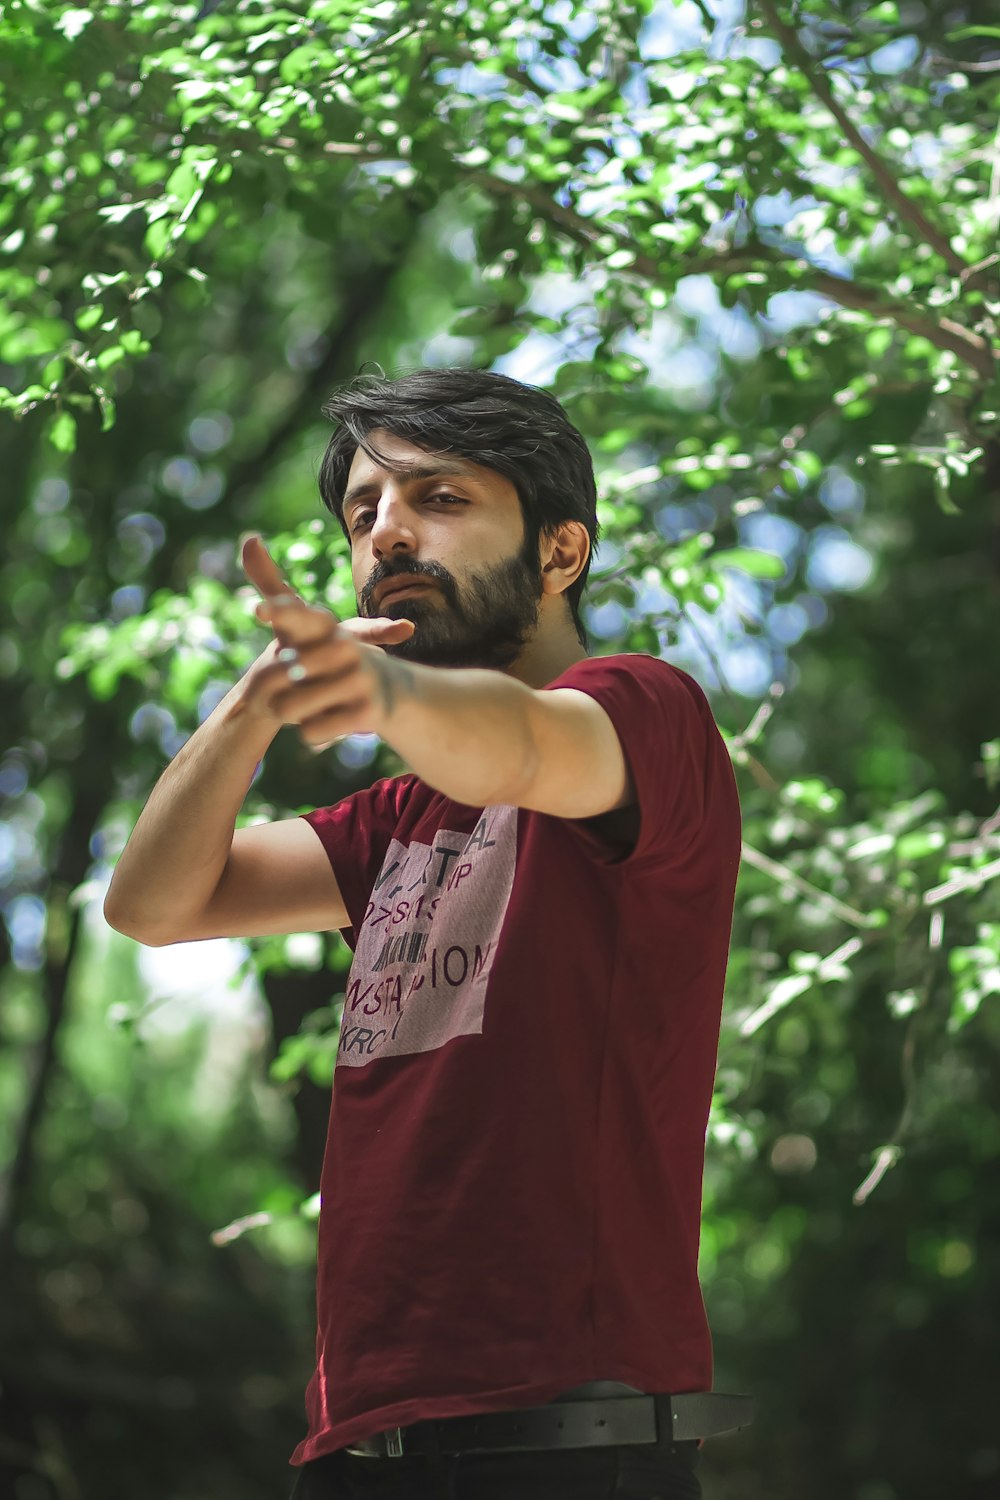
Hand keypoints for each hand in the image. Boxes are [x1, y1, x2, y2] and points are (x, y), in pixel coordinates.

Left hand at [239, 534, 408, 747]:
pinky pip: (311, 731)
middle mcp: (343, 647)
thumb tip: (248, 538)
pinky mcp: (365, 713)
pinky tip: (331, 718)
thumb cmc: (327, 648)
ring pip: (289, 708)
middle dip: (274, 686)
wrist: (384, 689)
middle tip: (296, 679)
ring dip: (292, 710)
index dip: (277, 612)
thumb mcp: (298, 618)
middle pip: (280, 677)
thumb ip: (269, 580)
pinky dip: (314, 732)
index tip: (258, 608)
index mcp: (322, 624)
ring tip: (313, 700)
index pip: (296, 615)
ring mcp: (358, 679)